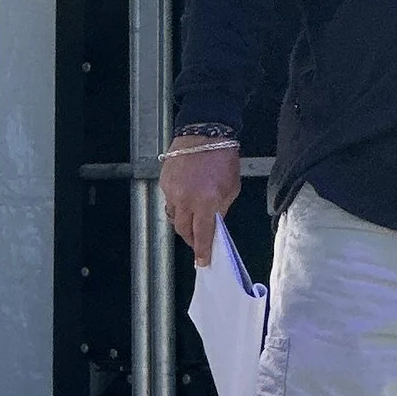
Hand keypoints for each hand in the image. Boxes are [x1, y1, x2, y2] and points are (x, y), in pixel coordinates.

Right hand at [160, 138, 241, 264]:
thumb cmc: (222, 158)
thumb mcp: (232, 187)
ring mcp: (172, 191)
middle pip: (182, 229)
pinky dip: (178, 202)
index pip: (202, 234)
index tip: (202, 262)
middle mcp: (186, 200)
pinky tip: (186, 194)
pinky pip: (169, 199)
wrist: (204, 133)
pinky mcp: (164, 182)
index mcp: (206, 202)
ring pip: (173, 215)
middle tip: (197, 240)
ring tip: (192, 215)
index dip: (202, 251)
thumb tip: (214, 223)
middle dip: (190, 238)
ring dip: (183, 220)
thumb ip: (222, 208)